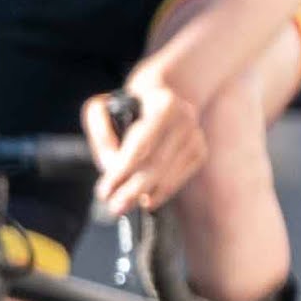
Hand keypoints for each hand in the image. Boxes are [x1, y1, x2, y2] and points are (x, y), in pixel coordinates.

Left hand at [89, 66, 210, 219]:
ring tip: (123, 206)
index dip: (122, 171)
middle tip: (113, 207)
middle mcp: (186, 118)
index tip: (104, 190)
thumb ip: (101, 134)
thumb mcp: (102, 108)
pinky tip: (145, 199)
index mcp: (164, 104)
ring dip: (144, 195)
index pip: (141, 145)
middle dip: (132, 190)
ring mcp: (196, 136)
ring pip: (168, 175)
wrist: (164, 93)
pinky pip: (178, 179)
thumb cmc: (127, 105)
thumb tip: (111, 165)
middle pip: (156, 164)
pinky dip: (161, 192)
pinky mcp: (200, 151)